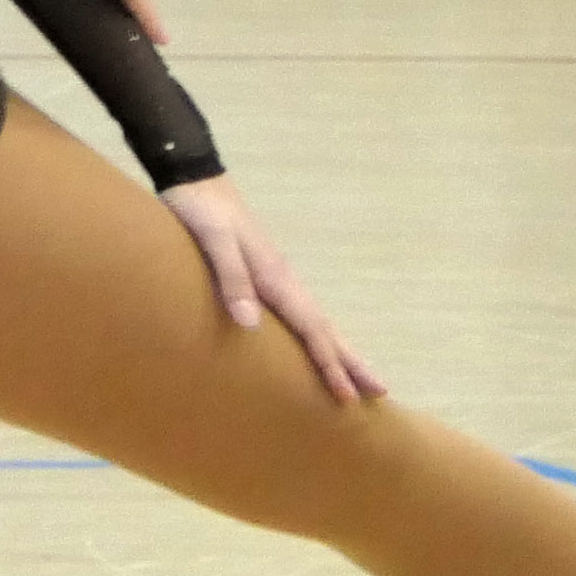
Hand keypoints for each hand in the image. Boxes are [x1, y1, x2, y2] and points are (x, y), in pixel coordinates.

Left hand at [159, 176, 386, 404]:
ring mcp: (278, 275)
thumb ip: (231, 278)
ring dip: (339, 350)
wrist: (196, 178)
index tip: (348, 396)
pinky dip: (317, 334)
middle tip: (380, 392)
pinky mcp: (266, 273)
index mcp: (275, 277)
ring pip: (317, 321)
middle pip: (326, 328)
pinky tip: (314, 341)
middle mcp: (284, 279)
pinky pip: (301, 313)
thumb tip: (250, 325)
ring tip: (359, 375)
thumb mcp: (213, 241)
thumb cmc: (201, 212)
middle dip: (352, 362)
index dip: (329, 365)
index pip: (311, 330)